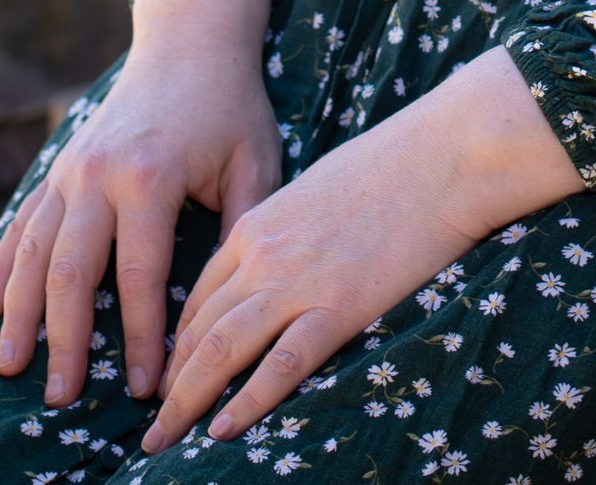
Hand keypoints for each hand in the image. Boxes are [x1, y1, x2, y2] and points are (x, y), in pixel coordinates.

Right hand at [0, 0, 277, 408]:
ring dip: (21, 313)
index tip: (144, 386)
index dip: (141, 337)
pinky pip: (24, 223)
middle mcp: (99, 174)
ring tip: (12, 367)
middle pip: (72, 273)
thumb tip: (231, 303)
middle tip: (60, 397)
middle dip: (66, 340)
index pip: (140, 276)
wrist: (190, 38)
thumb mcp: (254, 162)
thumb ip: (241, 229)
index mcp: (150, 176)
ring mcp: (72, 168)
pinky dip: (5, 268)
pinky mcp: (60, 165)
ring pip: (36, 252)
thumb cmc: (231, 104)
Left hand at [139, 42, 585, 452]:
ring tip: (165, 440)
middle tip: (152, 426)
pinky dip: (246, 402)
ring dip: (187, 401)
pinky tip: (224, 429)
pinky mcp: (337, 306)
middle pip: (199, 328)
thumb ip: (288, 231)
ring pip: (221, 350)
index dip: (178, 343)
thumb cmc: (392, 165)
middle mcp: (264, 253)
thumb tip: (279, 267)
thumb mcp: (318, 190)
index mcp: (257, 222)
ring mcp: (298, 281)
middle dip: (170, 381)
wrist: (443, 155)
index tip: (168, 378)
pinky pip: (280, 366)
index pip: (200, 295)